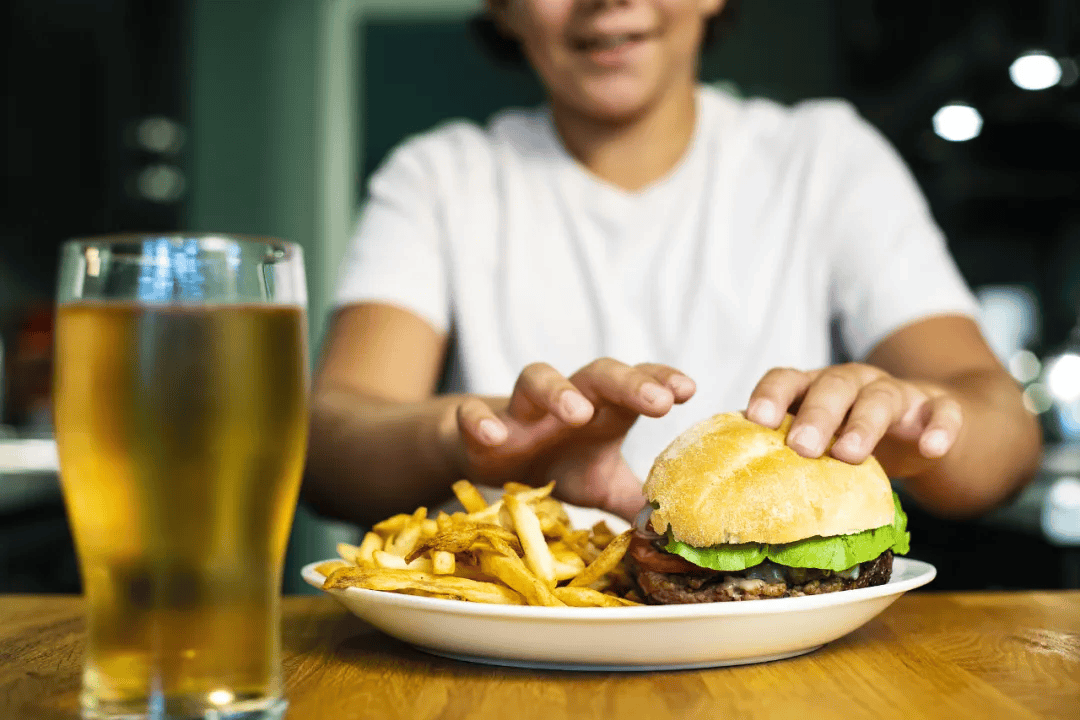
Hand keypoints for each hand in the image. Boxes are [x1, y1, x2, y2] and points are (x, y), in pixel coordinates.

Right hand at [447, 358, 695, 518]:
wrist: (493, 458)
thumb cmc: (561, 464)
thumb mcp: (603, 485)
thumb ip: (636, 501)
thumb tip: (676, 534)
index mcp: (604, 410)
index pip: (637, 384)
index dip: (661, 381)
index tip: (688, 391)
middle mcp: (567, 400)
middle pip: (599, 374)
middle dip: (629, 383)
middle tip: (659, 402)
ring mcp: (522, 410)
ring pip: (536, 379)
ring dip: (557, 391)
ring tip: (577, 412)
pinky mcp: (478, 426)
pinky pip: (474, 413)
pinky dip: (481, 420)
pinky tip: (495, 437)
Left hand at [745, 363, 962, 474]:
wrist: (928, 427)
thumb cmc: (854, 436)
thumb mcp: (823, 440)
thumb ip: (789, 452)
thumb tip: (738, 489)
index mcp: (815, 387)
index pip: (787, 379)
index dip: (771, 394)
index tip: (756, 419)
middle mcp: (853, 382)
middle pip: (832, 387)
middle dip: (816, 415)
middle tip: (800, 447)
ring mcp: (898, 393)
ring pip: (881, 398)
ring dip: (864, 424)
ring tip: (850, 454)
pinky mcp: (938, 409)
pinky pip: (944, 412)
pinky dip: (939, 428)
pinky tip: (931, 448)